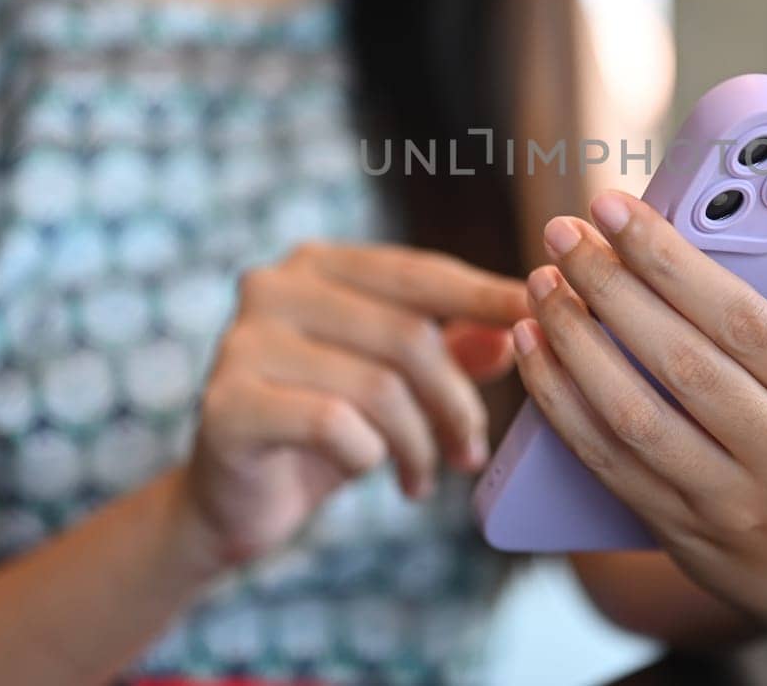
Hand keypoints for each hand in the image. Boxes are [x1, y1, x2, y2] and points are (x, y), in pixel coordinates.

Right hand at [179, 242, 530, 566]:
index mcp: (318, 264)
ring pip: (379, 387)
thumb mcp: (397, 383)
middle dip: (455, 402)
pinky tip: (369, 471)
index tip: (539, 315)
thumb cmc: (324, 428)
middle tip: (472, 450)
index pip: (419, 273)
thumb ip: (453, 348)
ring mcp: (241, 343)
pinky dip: (368, 456)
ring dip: (419, 442)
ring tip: (424, 474)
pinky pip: (335, 426)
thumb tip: (518, 331)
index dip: (484, 297)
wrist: (234, 500)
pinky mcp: (227, 406)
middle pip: (406, 337)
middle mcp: (274, 287)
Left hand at [511, 174, 766, 630]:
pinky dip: (560, 400)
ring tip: (543, 282)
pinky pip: (605, 459)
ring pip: (633, 416)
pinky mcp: (677, 528)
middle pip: (681, 364)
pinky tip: (534, 346)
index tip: (618, 207)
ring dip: (575, 343)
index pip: (746, 324)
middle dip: (612, 288)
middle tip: (565, 231)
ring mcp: (729, 504)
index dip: (673, 263)